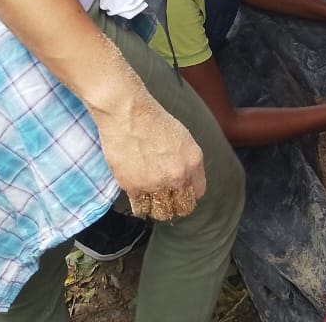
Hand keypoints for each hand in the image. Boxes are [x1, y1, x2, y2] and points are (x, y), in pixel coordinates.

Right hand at [92, 97, 205, 220]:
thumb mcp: (183, 138)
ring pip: (161, 213)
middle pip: (182, 208)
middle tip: (168, 201)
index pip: (198, 193)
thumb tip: (186, 180)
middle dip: (176, 206)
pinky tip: (140, 199)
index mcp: (193, 162)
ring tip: (153, 201)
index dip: (189, 194)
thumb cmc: (153, 120)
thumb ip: (188, 162)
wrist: (127, 113)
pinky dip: (141, 205)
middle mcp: (177, 176)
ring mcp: (155, 183)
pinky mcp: (133, 187)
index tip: (182, 194)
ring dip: (158, 209)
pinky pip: (140, 208)